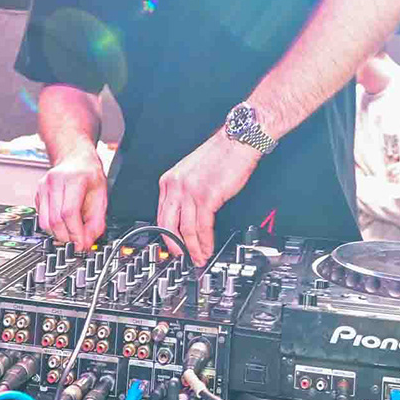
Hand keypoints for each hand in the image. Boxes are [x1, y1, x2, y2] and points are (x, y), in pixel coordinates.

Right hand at [36, 155, 107, 249]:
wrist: (75, 159)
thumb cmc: (89, 175)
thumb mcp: (101, 196)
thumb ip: (96, 221)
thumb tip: (87, 242)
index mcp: (74, 179)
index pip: (69, 212)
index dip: (75, 233)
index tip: (81, 245)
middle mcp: (54, 182)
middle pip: (55, 220)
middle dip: (66, 238)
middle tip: (76, 244)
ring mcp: (43, 187)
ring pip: (45, 222)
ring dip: (58, 235)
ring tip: (70, 235)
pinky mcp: (37, 194)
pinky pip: (41, 218)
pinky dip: (52, 227)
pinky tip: (63, 224)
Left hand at [156, 134, 260, 263]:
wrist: (237, 141)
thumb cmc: (220, 154)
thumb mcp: (191, 172)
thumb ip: (185, 191)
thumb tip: (187, 214)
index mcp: (169, 180)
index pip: (161, 214)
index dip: (166, 234)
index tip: (172, 245)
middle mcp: (176, 186)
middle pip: (169, 225)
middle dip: (175, 246)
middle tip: (182, 258)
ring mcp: (190, 192)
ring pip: (186, 229)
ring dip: (193, 248)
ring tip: (199, 258)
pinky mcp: (207, 197)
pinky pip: (203, 227)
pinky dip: (205, 242)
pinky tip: (207, 248)